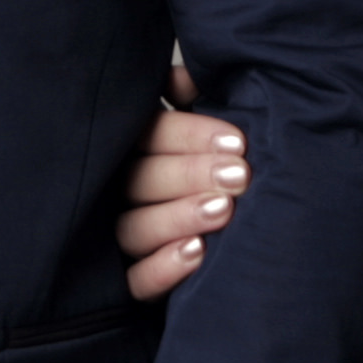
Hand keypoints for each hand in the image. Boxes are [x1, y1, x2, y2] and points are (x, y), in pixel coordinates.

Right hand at [116, 62, 247, 302]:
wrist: (243, 246)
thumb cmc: (219, 172)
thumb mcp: (208, 132)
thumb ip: (193, 99)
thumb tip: (182, 79)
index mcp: (133, 149)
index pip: (148, 135)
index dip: (190, 136)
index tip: (237, 141)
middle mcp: (119, 192)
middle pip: (140, 180)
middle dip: (192, 175)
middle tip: (240, 176)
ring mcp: (120, 240)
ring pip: (135, 228)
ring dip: (179, 217)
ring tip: (223, 211)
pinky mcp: (130, 283)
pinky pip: (136, 282)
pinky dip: (164, 268)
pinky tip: (198, 254)